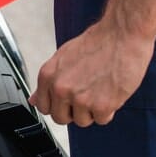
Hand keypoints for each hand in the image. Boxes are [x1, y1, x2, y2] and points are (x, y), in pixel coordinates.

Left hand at [28, 19, 154, 126]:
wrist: (121, 35)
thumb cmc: (96, 43)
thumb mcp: (63, 57)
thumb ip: (48, 81)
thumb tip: (33, 99)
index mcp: (48, 75)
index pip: (43, 107)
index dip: (57, 105)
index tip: (66, 101)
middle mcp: (60, 88)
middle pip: (60, 118)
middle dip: (73, 111)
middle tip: (86, 96)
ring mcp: (80, 98)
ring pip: (82, 121)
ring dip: (92, 111)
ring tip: (99, 90)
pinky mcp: (101, 106)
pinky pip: (102, 120)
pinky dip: (108, 110)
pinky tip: (110, 92)